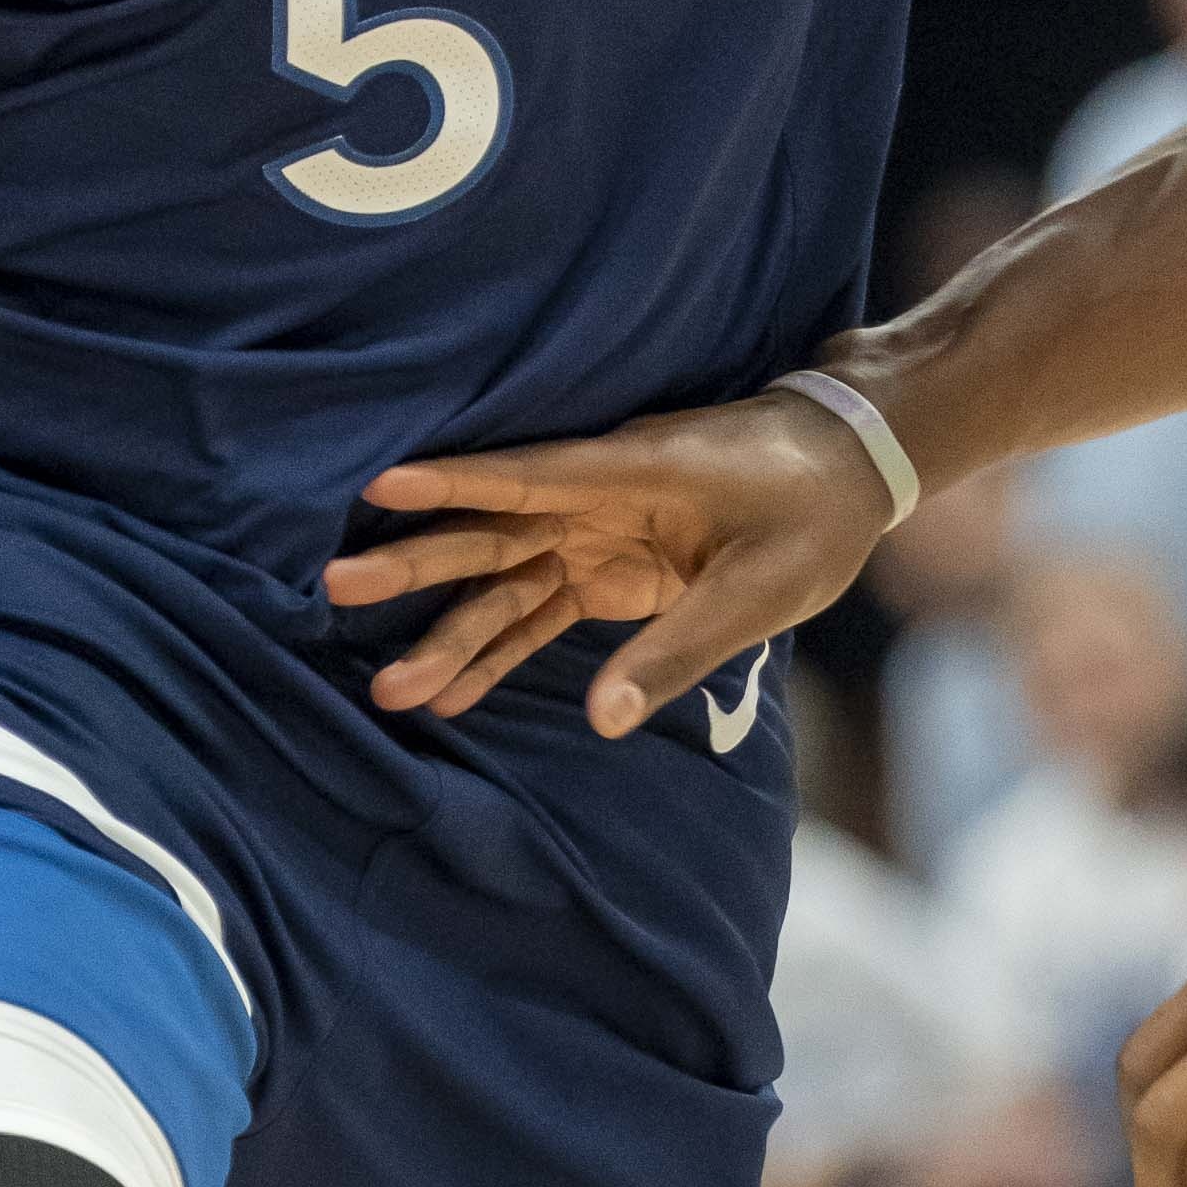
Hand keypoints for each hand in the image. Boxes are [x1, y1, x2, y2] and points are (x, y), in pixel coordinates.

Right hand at [322, 385, 896, 732]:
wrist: (848, 466)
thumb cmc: (810, 510)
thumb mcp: (760, 588)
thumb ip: (678, 649)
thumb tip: (601, 720)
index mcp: (631, 475)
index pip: (527, 479)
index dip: (455, 484)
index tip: (381, 486)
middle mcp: (596, 500)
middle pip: (494, 535)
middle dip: (419, 566)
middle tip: (338, 588)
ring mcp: (597, 533)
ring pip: (506, 583)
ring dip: (452, 631)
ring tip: (388, 687)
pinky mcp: (609, 568)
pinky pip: (541, 612)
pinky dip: (500, 652)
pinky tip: (450, 694)